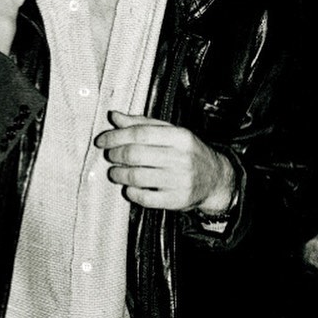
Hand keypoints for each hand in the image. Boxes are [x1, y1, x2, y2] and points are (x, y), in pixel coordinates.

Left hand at [94, 111, 235, 212]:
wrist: (215, 178)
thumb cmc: (187, 151)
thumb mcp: (170, 131)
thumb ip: (141, 124)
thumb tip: (114, 116)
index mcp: (180, 137)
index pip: (140, 133)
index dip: (115, 137)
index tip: (102, 141)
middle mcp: (182, 158)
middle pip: (136, 154)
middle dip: (115, 154)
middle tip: (109, 156)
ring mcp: (180, 181)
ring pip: (137, 177)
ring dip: (118, 174)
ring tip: (114, 172)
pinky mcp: (178, 201)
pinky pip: (146, 198)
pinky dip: (131, 193)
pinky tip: (129, 187)